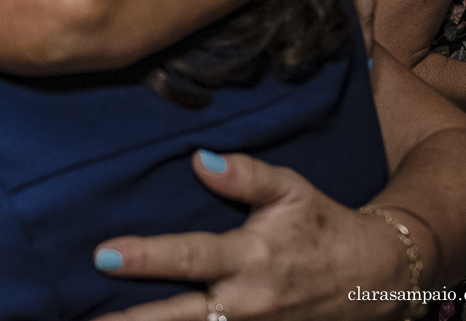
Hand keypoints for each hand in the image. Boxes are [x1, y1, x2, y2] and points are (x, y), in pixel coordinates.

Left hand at [92, 152, 409, 320]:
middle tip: (89, 320)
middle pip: (181, 316)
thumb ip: (245, 175)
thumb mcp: (290, 190)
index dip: (146, 258)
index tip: (105, 255)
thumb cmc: (321, 225)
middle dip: (134, 320)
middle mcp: (248, 302)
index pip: (189, 257)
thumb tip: (199, 160)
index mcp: (251, 257)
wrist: (376, 277)